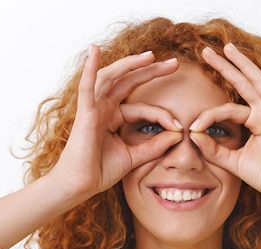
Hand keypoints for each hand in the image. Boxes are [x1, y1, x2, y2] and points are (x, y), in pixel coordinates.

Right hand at [48, 46, 181, 201]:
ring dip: (130, 64)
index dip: (163, 114)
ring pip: (111, 77)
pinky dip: (90, 68)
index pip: (142, 107)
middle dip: (151, 71)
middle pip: (128, 82)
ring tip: (150, 56)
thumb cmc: (101, 171)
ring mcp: (93, 108)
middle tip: (174, 63)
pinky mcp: (84, 113)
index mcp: (113, 117)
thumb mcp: (135, 156)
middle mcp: (103, 108)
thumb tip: (178, 134)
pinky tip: (95, 50)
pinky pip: (87, 87)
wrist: (80, 186)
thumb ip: (155, 146)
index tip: (180, 127)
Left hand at [189, 43, 260, 205]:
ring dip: (245, 64)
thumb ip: (213, 150)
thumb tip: (193, 134)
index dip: (209, 114)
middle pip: (243, 84)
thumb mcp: (233, 162)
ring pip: (260, 81)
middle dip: (225, 67)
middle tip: (206, 52)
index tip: (193, 126)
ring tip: (229, 48)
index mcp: (254, 122)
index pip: (227, 109)